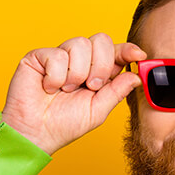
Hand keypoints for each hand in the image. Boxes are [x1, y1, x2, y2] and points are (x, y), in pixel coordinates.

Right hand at [0, 33, 146, 154]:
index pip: (115, 52)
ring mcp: (59, 56)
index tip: (138, 55)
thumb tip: (136, 76)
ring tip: (66, 90)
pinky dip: (55, 77)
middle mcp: (79, 61)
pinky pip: (56, 55)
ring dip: (76, 73)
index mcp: (97, 72)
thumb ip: (117, 91)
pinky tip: (48, 88)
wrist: (36, 133)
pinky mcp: (39, 56)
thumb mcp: (98, 111)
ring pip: (80, 44)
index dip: (127, 50)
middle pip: (101, 40)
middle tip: (91, 86)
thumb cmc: (64, 124)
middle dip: (100, 65)